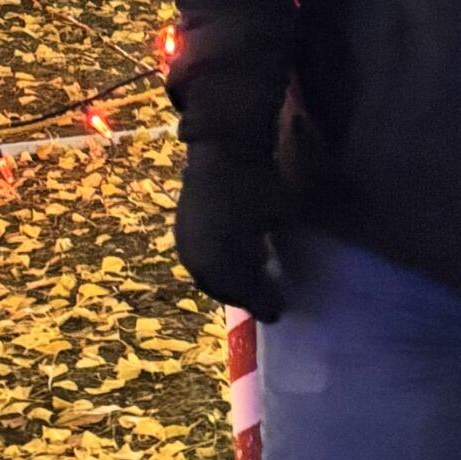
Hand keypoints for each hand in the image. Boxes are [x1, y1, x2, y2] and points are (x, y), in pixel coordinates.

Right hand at [174, 142, 287, 321]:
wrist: (222, 149)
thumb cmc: (257, 184)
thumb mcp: (279, 220)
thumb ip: (278, 251)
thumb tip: (279, 272)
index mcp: (226, 260)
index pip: (246, 293)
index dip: (262, 303)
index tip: (278, 310)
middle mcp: (201, 259)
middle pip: (225, 290)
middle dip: (245, 296)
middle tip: (265, 300)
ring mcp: (187, 245)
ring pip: (208, 278)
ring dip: (227, 283)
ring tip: (248, 281)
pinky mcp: (181, 232)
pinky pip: (197, 261)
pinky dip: (214, 267)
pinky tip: (229, 260)